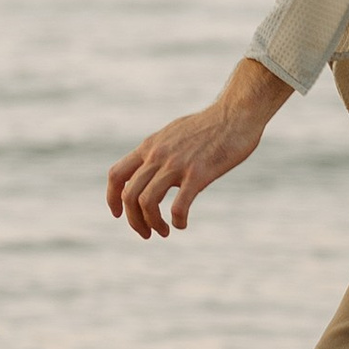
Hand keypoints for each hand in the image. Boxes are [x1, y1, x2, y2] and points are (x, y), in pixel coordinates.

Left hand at [104, 61, 288, 238]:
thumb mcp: (173, 134)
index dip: (112, 198)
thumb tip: (151, 167)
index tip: (119, 214)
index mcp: (149, 147)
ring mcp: (177, 164)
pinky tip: (182, 223)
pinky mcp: (199, 173)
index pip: (116, 174)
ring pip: (147, 202)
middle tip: (148, 233)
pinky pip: (178, 205)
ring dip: (153, 224)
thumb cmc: (209, 126)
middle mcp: (157, 155)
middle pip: (129, 194)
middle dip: (134, 220)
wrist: (236, 114)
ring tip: (164, 231)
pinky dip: (177, 220)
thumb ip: (159, 151)